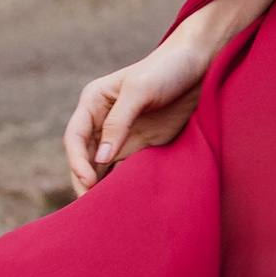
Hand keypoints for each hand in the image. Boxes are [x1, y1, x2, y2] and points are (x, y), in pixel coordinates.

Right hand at [64, 35, 205, 196]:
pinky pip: (125, 170)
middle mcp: (102, 121)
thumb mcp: (140, 90)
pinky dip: (122, 185)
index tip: (88, 181)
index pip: (75, 138)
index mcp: (93, 102)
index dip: (77, 161)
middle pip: (85, 158)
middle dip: (84, 181)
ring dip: (101, 188)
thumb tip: (99, 158)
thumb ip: (118, 122)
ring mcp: (122, 135)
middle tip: (90, 207)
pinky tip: (125, 200)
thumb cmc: (167, 69)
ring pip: (102, 168)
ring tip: (104, 211)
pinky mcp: (142, 146)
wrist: (200, 65)